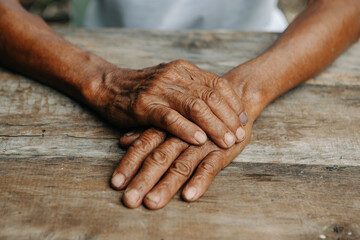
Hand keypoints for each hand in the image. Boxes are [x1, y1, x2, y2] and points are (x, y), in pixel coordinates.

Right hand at [85, 60, 246, 147]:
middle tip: (239, 135)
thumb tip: (222, 105)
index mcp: (184, 70)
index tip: (243, 120)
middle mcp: (174, 76)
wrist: (109, 86)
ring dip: (214, 126)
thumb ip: (193, 89)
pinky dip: (187, 130)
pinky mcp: (144, 106)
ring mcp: (159, 90)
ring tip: (227, 141)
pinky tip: (200, 140)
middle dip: (228, 118)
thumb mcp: (171, 82)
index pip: (218, 85)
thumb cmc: (145, 88)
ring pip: (195, 107)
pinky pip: (170, 119)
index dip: (233, 103)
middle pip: (210, 96)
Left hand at [112, 121, 251, 208]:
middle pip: (159, 157)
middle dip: (143, 180)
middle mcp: (181, 135)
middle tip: (130, 199)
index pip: (144, 145)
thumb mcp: (170, 118)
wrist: (234, 98)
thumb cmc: (196, 114)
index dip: (129, 164)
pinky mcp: (221, 150)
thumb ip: (147, 130)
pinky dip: (199, 181)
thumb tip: (123, 141)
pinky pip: (210, 167)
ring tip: (153, 202)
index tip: (116, 184)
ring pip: (181, 165)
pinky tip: (189, 195)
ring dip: (167, 185)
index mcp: (166, 125)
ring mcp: (202, 143)